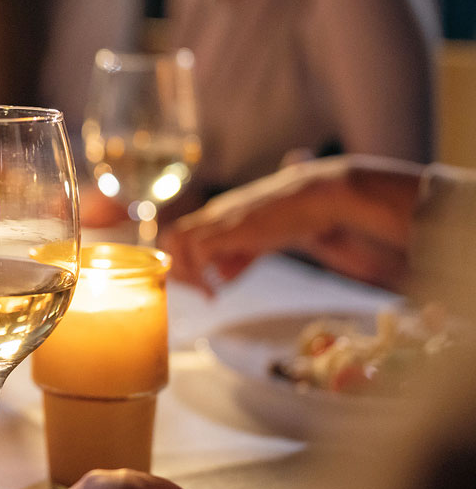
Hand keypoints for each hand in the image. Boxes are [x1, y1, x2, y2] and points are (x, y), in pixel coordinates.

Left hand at [160, 156, 419, 293]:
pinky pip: (199, 249)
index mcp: (218, 215)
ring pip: (177, 241)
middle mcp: (213, 214)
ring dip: (187, 272)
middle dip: (178, 269)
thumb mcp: (259, 241)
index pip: (180, 236)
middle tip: (201, 291)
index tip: (201, 286)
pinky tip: (219, 288)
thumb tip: (219, 280)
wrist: (318, 197)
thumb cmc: (295, 217)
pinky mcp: (232, 226)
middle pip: (170, 238)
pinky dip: (202, 272)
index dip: (182, 263)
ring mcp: (221, 218)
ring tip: (208, 291)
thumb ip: (238, 259)